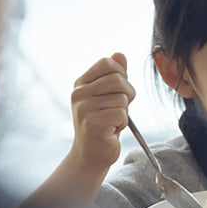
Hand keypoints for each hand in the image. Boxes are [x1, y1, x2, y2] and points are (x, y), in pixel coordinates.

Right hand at [69, 52, 135, 172]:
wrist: (91, 154)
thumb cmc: (103, 123)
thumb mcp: (108, 96)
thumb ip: (115, 75)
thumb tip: (119, 54)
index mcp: (81, 83)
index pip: (108, 63)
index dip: (122, 76)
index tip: (118, 92)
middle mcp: (78, 93)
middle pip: (118, 80)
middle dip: (127, 95)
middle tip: (119, 109)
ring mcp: (84, 107)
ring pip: (122, 99)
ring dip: (124, 112)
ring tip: (111, 121)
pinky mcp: (93, 122)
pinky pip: (122, 114)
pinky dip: (123, 123)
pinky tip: (111, 130)